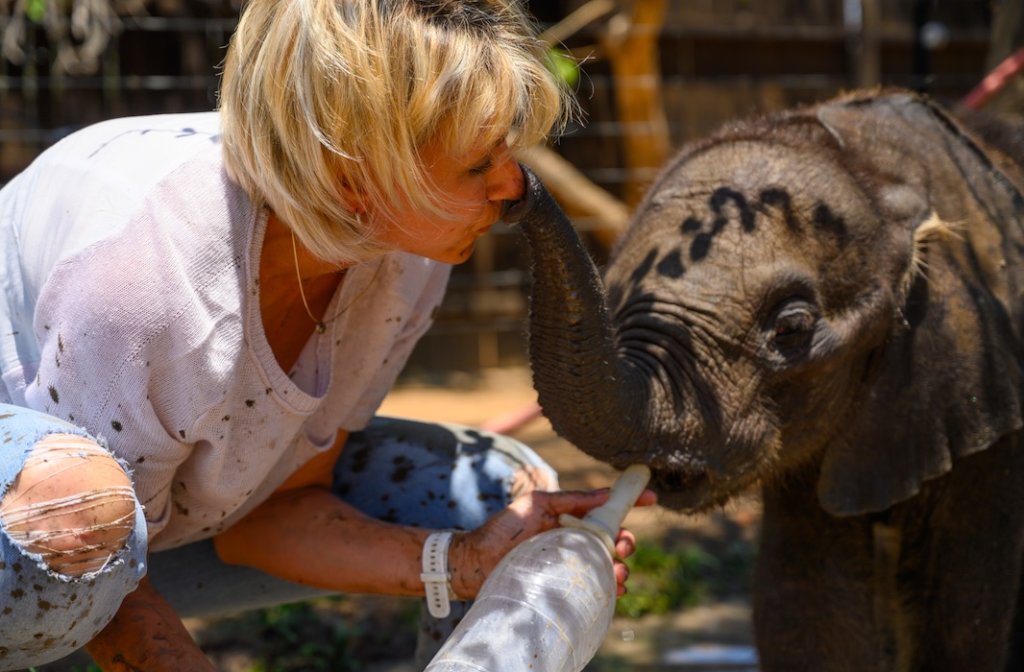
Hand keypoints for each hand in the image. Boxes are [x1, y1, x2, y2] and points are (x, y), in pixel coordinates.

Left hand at [448, 487, 656, 598]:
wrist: (475, 562)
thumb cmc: (502, 528)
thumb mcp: (536, 503)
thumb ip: (570, 499)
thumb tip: (605, 493)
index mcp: (571, 518)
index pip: (607, 509)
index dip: (631, 502)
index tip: (651, 497)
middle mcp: (575, 540)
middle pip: (613, 539)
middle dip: (626, 541)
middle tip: (623, 545)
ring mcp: (571, 564)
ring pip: (609, 566)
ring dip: (620, 567)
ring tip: (617, 571)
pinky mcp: (565, 586)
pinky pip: (596, 588)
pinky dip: (610, 588)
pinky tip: (613, 588)